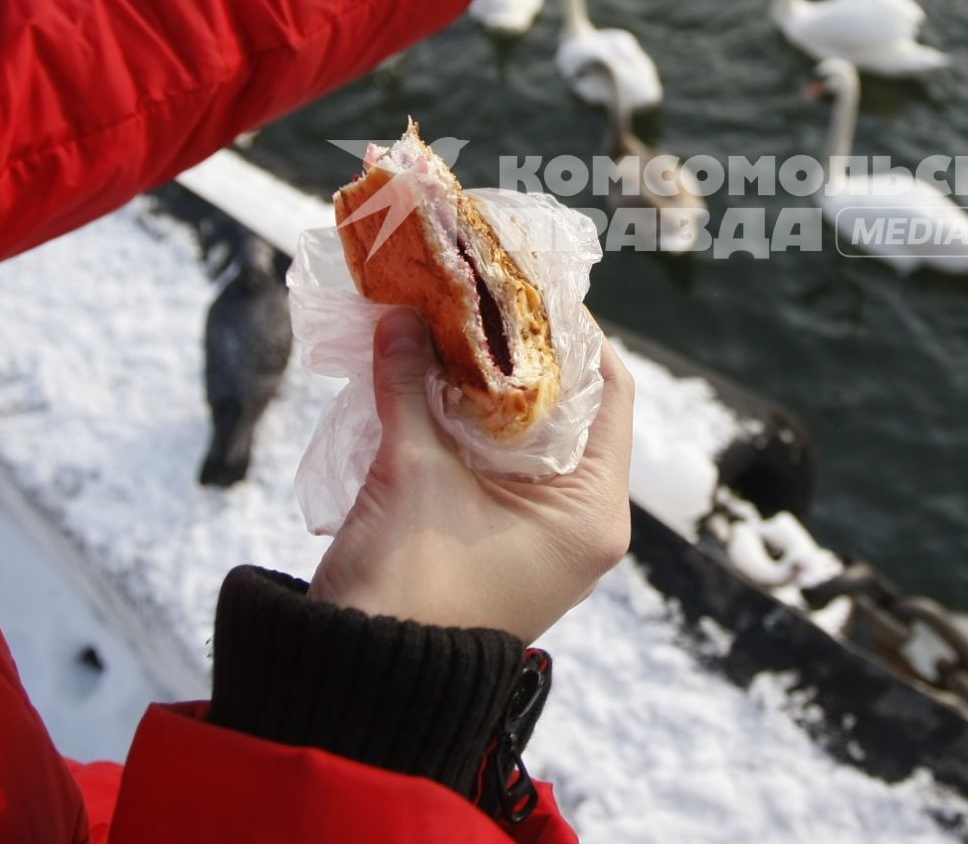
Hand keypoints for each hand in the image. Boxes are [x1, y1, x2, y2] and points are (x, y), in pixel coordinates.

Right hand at [309, 308, 634, 641]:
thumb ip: (409, 385)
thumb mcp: (412, 471)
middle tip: (483, 294)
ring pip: (526, 434)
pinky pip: (494, 463)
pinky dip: (465, 421)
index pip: (610, 394)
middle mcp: (581, 522)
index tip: (530, 285)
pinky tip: (428, 376)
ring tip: (452, 323)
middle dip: (521, 352)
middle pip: (569, 409)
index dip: (574, 332)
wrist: (357, 682)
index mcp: (593, 511)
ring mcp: (539, 535)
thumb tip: (400, 314)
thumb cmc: (408, 584)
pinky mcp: (496, 540)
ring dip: (487, 384)